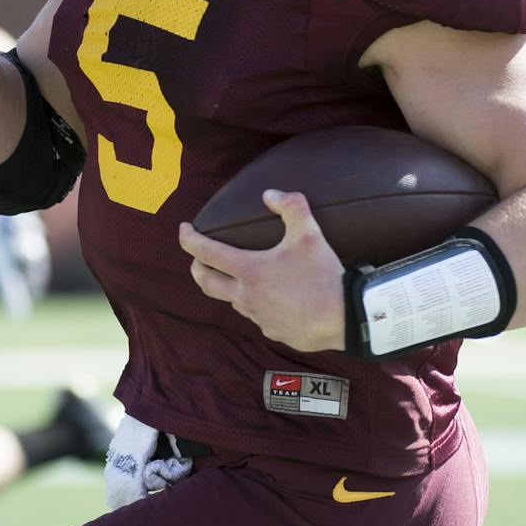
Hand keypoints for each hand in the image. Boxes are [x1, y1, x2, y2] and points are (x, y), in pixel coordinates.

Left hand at [179, 190, 345, 351]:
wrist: (342, 319)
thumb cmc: (322, 276)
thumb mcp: (309, 234)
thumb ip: (291, 206)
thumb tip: (270, 194)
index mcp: (249, 271)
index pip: (206, 253)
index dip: (189, 239)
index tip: (183, 229)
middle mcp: (246, 296)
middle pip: (206, 283)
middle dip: (197, 267)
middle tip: (198, 257)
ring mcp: (257, 317)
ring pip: (231, 301)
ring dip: (227, 286)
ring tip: (237, 275)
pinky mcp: (272, 331)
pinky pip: (256, 315)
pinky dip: (254, 303)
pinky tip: (270, 297)